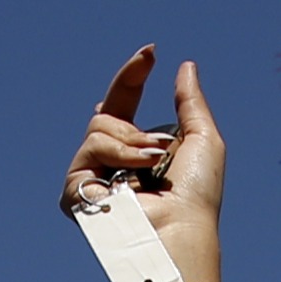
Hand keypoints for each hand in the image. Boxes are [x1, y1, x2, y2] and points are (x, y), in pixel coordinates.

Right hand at [70, 46, 225, 281]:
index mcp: (138, 148)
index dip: (132, 76)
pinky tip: (130, 182)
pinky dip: (115, 157)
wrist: (180, 228)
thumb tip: (185, 66)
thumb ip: (190, 102)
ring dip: (130, 143)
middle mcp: (112, 161)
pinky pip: (87, 152)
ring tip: (150, 166)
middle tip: (159, 148)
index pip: (124, 101)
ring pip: (97, 128)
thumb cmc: (197, 195)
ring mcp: (92, 176)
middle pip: (106, 113)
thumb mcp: (203, 138)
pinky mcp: (77, 193)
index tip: (151, 53)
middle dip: (136, 123)